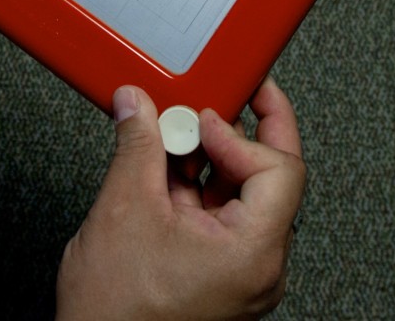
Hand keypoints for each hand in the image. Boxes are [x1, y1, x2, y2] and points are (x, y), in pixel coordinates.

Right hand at [56, 77, 305, 320]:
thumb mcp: (124, 207)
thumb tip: (137, 103)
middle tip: (225, 94)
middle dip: (238, 131)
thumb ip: (137, 143)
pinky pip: (219, 211)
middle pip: (268, 177)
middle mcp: (257, 264)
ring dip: (210, 154)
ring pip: (241, 192)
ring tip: (179, 130)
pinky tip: (167, 162)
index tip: (202, 115)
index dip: (240, 133)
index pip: (279, 170)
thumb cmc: (116, 311)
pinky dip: (195, 180)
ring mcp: (238, 269)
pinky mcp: (216, 269)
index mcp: (252, 251)